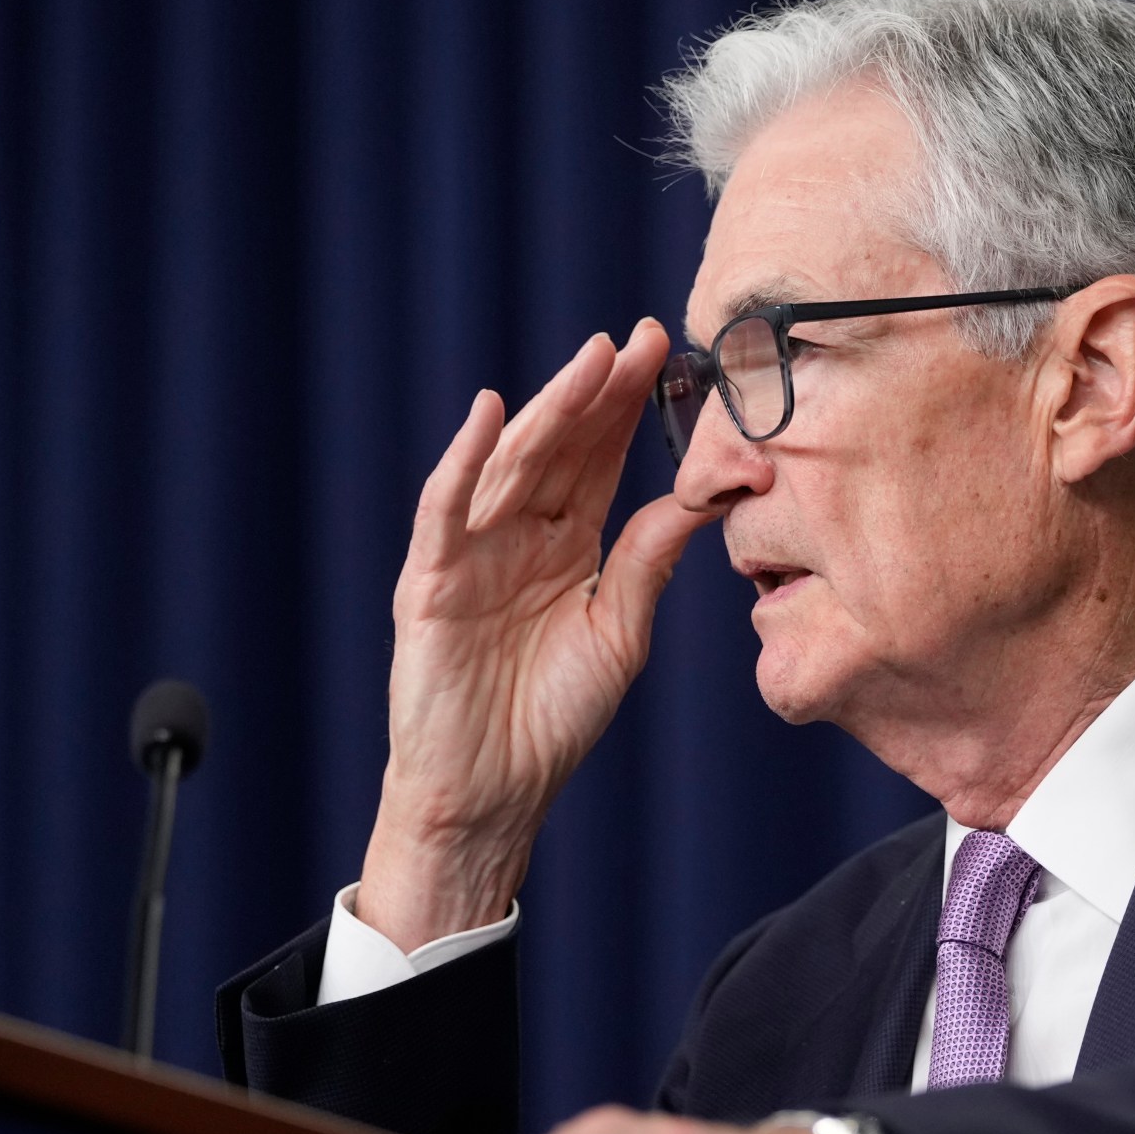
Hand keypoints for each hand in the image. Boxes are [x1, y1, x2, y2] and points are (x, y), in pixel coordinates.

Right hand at [358, 321, 711, 948]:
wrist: (495, 794)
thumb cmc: (553, 720)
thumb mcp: (620, 632)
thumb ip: (648, 561)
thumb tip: (703, 497)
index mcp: (566, 545)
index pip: (598, 461)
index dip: (626, 408)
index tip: (665, 353)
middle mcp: (517, 537)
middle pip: (560, 449)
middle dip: (597, 393)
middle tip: (638, 339)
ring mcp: (471, 554)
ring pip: (512, 466)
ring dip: (549, 411)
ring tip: (589, 361)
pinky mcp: (431, 584)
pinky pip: (446, 513)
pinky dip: (463, 463)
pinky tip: (491, 416)